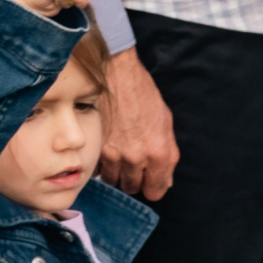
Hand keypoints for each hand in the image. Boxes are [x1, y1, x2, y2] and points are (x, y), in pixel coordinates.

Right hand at [99, 46, 177, 200]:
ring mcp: (114, 154)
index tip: (148, 178)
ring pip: (113, 181)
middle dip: (132, 178)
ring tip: (115, 154)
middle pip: (132, 187)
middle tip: (130, 163)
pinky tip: (103, 148)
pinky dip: (99, 163)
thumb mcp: (165, 121)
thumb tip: (165, 178)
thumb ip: (167, 153)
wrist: (114, 71)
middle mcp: (138, 158)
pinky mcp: (95, 147)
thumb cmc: (142, 92)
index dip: (152, 185)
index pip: (156, 191)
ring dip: (114, 172)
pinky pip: (97, 168)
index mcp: (160, 153)